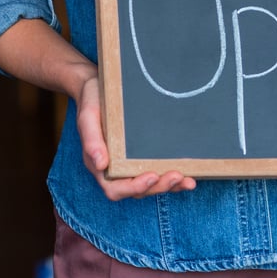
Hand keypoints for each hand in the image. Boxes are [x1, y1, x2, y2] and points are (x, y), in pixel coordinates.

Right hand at [76, 74, 196, 200]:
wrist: (99, 87)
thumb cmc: (93, 101)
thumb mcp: (88, 117)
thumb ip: (91, 140)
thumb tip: (100, 164)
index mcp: (99, 165)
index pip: (115, 189)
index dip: (134, 187)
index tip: (152, 177)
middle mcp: (115, 170)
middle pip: (137, 190)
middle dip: (158, 187)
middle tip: (178, 176)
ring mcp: (130, 164)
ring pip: (150, 185)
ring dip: (169, 186)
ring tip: (189, 180)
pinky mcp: (142, 155)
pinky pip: (157, 171)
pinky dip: (172, 176)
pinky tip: (188, 174)